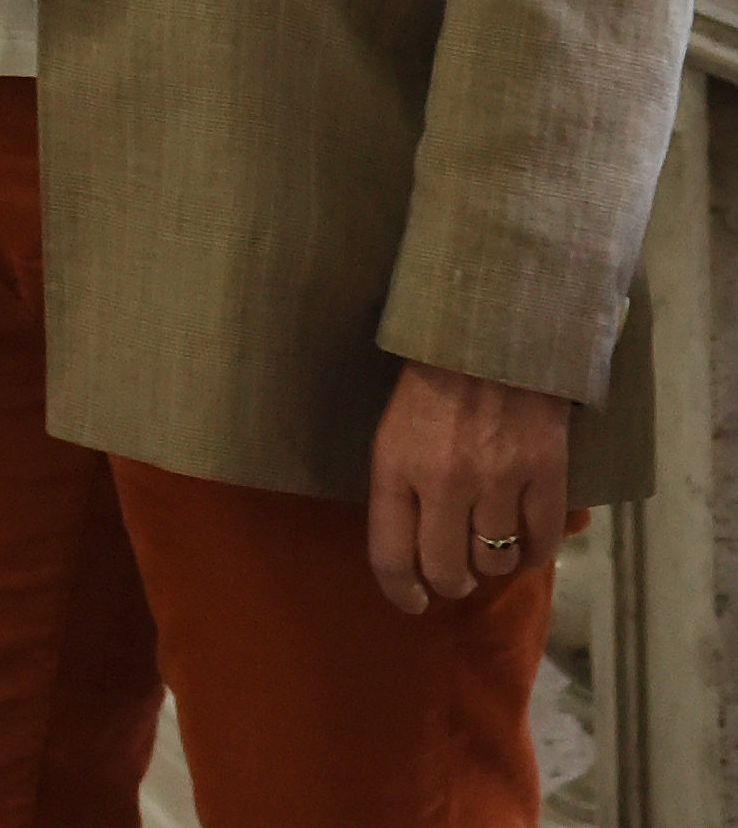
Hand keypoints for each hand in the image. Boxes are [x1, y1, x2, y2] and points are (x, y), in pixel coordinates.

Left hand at [367, 359, 570, 613]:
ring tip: (489, 541)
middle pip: (448, 572)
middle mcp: (445, 482)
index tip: (413, 603)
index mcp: (395, 468)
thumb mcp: (392, 433)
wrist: (489, 336)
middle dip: (450, 584)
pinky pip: (543, 543)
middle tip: (456, 575)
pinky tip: (527, 537)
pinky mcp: (546, 475)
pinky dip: (535, 551)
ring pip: (496, 563)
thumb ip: (399, 490)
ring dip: (493, 562)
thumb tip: (413, 553)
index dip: (401, 593)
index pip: (391, 557)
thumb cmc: (429, 385)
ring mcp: (499, 481)